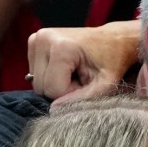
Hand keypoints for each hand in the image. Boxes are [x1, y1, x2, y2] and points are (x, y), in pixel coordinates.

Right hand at [26, 20, 142, 104]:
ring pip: (36, 81)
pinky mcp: (34, 40)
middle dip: (62, 89)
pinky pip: (36, 72)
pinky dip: (51, 75)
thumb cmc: (112, 61)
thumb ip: (81, 98)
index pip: (52, 89)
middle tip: (82, 78)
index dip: (70, 93)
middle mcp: (44, 38)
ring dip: (56, 83)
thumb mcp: (104, 85)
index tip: (87, 83)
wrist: (113, 39)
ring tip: (75, 72)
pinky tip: (66, 66)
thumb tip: (54, 109)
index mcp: (61, 47)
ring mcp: (37, 38)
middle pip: (41, 86)